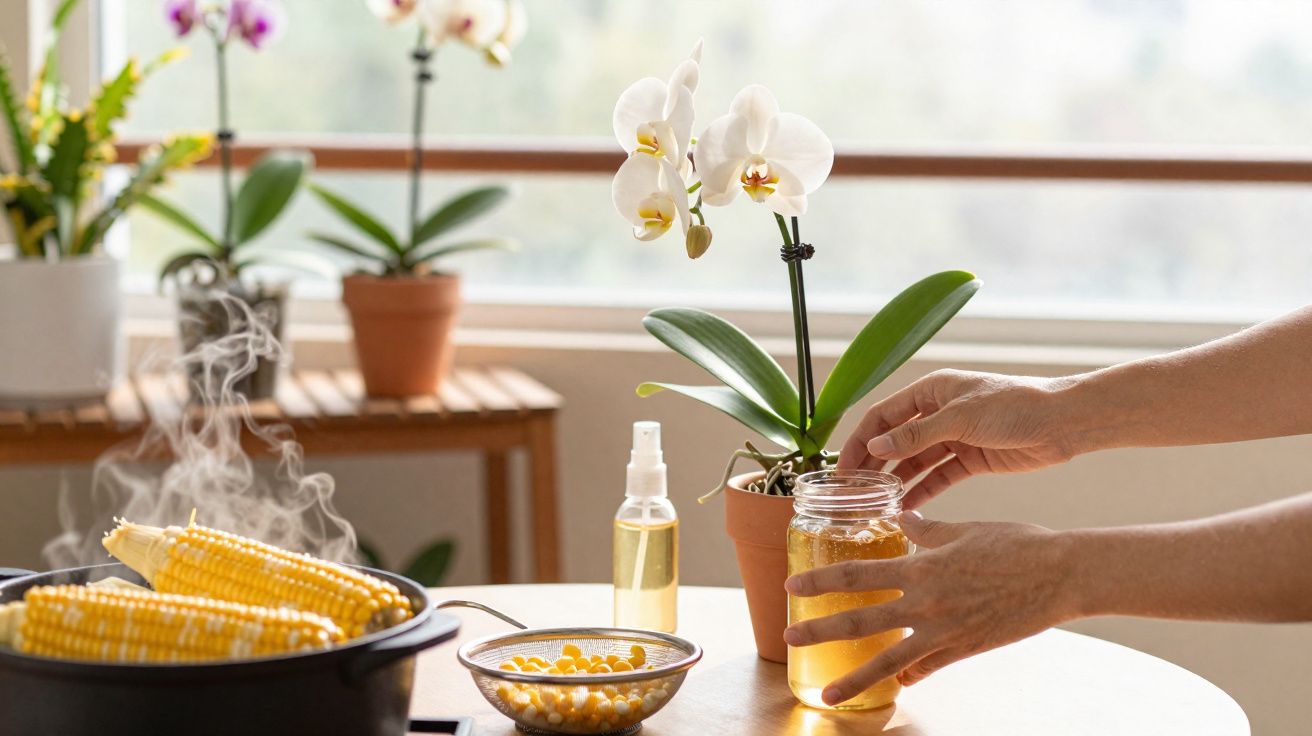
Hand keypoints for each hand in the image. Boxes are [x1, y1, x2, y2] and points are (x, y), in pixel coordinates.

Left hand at [782, 512, 1078, 705]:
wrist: (1061, 575)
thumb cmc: (1017, 544)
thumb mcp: (965, 529)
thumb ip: (928, 529)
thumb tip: (903, 517)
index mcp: (921, 567)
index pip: (858, 574)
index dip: (822, 582)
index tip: (794, 588)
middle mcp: (926, 603)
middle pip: (862, 620)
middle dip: (821, 630)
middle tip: (790, 638)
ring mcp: (945, 631)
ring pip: (889, 660)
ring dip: (854, 677)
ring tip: (826, 694)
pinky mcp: (966, 649)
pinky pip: (928, 667)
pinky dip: (909, 675)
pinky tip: (897, 684)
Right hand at [838, 369, 1078, 508]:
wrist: (1063, 422)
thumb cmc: (1013, 405)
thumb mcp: (960, 419)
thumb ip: (916, 435)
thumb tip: (876, 447)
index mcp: (930, 391)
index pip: (882, 416)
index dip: (860, 441)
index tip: (842, 469)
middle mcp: (937, 413)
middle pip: (894, 440)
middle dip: (872, 464)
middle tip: (851, 492)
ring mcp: (953, 437)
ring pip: (914, 461)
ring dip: (895, 480)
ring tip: (874, 504)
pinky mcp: (971, 459)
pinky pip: (938, 476)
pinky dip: (922, 490)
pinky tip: (905, 507)